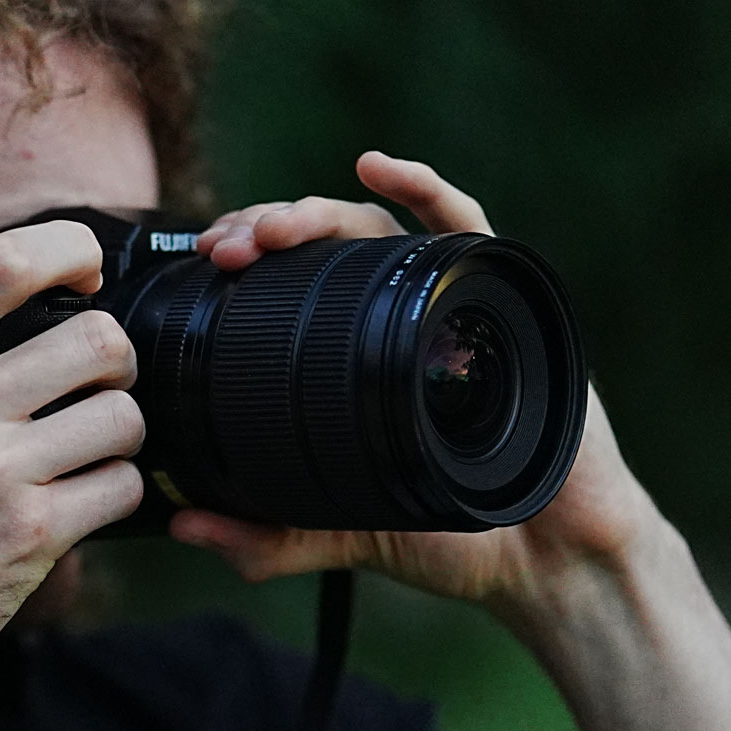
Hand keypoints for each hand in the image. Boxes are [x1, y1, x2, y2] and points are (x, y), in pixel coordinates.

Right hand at [0, 221, 146, 721]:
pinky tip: (74, 509)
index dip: (71, 251)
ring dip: (118, 438)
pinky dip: (113, 497)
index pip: (6, 261)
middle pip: (98, 339)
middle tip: (93, 392)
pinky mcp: (27, 534)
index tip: (87, 272)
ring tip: (81, 459)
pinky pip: (122, 486)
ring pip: (123, 416)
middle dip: (114, 365)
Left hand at [172, 150, 666, 617]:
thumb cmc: (455, 539)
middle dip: (267, 230)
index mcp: (359, 354)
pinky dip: (422, 188)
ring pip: (377, 229)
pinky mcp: (506, 304)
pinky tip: (376, 166)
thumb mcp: (341, 533)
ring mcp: (452, 305)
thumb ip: (268, 536)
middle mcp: (400, 318)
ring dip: (319, 212)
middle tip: (226, 248)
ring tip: (275, 227)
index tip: (206, 261)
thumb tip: (182, 523)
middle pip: (323, 244)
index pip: (293, 281)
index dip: (247, 260)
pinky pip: (467, 227)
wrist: (548, 564)